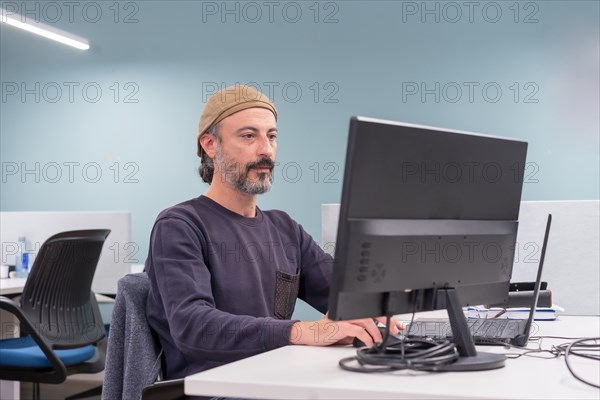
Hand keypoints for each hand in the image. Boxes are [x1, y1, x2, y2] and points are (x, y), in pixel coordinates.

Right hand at [289, 314, 403, 346]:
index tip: (398, 325)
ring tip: (381, 340)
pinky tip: (369, 343)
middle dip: (388, 321)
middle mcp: (349, 311)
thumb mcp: (349, 331)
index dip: (388, 318)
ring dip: (377, 331)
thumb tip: (377, 336)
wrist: (312, 333)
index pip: (374, 311)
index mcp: (352, 311)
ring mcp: (345, 317)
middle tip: (396, 330)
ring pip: (367, 320)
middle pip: (374, 312)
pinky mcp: (340, 325)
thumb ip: (361, 330)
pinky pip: (358, 330)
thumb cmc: (329, 332)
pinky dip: (366, 337)